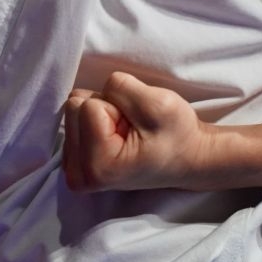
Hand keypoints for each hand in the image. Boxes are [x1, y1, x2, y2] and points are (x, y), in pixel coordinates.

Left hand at [61, 70, 213, 192]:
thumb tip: (89, 93)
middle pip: (74, 107)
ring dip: (102, 114)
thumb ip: (120, 88)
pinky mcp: (75, 161)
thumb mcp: (157, 103)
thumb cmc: (177, 135)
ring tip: (127, 132)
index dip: (117, 107)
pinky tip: (116, 136)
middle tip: (132, 128)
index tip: (137, 126)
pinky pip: (74, 119)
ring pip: (73, 110)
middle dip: (106, 108)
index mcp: (98, 166)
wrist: (188, 157)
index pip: (87, 106)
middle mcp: (78, 174)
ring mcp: (74, 170)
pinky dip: (96, 121)